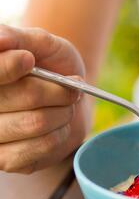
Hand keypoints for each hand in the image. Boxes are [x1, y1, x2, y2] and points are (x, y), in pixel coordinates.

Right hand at [0, 24, 90, 172]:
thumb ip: (21, 38)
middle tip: (71, 87)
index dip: (8, 67)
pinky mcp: (8, 160)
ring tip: (65, 105)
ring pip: (37, 122)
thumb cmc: (53, 67)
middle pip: (26, 97)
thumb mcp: (42, 44)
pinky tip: (58, 125)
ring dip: (63, 112)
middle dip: (59, 90)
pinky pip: (43, 145)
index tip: (29, 60)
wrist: (70, 97)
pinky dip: (61, 132)